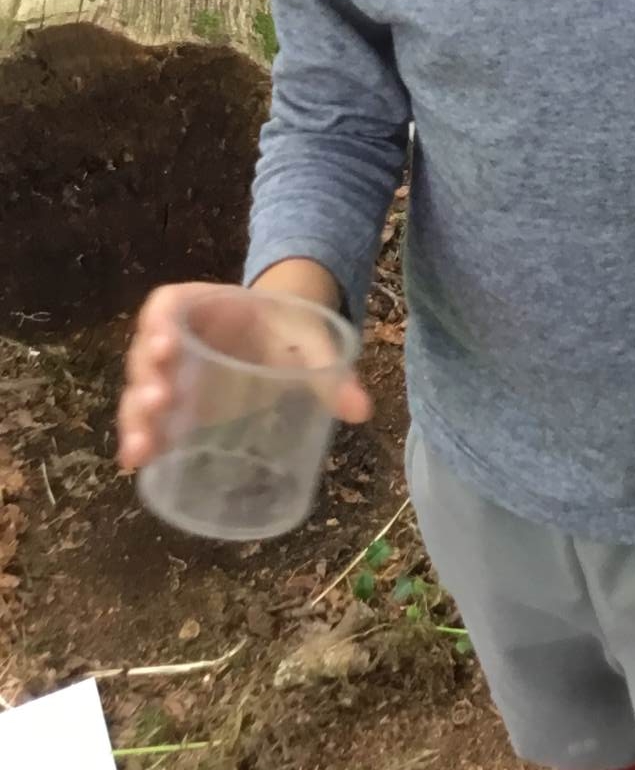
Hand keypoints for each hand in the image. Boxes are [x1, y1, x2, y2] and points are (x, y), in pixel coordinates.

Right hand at [117, 262, 370, 470]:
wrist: (287, 341)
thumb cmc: (291, 329)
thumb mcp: (312, 341)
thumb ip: (331, 371)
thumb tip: (363, 410)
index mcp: (203, 304)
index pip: (167, 306)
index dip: (158, 324)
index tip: (167, 345)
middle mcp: (176, 338)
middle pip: (145, 354)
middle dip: (146, 379)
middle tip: (161, 398)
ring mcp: (171, 374)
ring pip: (140, 393)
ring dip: (136, 418)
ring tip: (142, 447)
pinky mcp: (176, 407)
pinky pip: (151, 422)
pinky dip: (142, 441)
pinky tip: (137, 464)